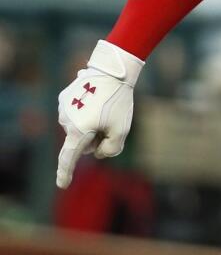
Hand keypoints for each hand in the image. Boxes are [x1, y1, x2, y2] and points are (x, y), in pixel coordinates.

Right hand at [56, 41, 143, 188]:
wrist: (112, 70)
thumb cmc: (118, 101)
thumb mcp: (122, 130)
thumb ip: (111, 149)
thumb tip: (97, 151)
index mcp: (77, 132)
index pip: (69, 158)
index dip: (66, 173)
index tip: (63, 184)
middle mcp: (65, 121)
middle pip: (82, 141)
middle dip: (95, 137)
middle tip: (111, 121)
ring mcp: (63, 108)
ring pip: (79, 126)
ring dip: (91, 122)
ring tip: (105, 105)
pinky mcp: (64, 97)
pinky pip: (77, 111)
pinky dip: (87, 110)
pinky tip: (97, 97)